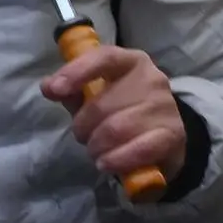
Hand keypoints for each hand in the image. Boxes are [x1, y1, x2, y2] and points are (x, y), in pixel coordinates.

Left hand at [41, 40, 185, 189]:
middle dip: (83, 128)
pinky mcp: (173, 135)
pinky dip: (116, 160)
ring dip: (98, 147)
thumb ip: (73, 91)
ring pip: (117, 129)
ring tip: (97, 152)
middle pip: (102, 105)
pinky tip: (107, 163)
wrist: (164, 139)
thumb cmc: (124, 113)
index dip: (77, 72)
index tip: (55, 90)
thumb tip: (48, 87)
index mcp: (132, 62)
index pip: (104, 58)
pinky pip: (138, 149)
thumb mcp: (97, 98)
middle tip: (85, 138)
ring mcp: (165, 107)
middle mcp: (153, 79)